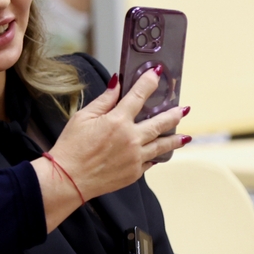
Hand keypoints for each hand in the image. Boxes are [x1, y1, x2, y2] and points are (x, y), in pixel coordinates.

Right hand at [48, 68, 187, 200]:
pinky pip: (151, 162)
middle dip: (173, 113)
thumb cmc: (71, 148)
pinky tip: (160, 154)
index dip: (148, 82)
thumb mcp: (82, 117)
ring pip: (162, 145)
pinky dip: (156, 156)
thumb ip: (104, 100)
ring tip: (185, 136)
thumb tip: (117, 84)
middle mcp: (131, 138)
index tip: (156, 73)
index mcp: (117, 121)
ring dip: (175, 139)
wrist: (68, 180)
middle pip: (159, 122)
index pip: (139, 95)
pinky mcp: (134, 173)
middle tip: (183, 109)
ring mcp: (135, 157)